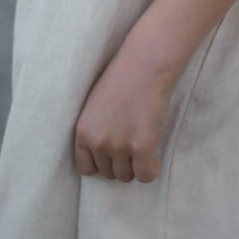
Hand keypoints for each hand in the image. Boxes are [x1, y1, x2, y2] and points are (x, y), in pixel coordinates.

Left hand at [73, 35, 175, 183]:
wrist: (146, 62)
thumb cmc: (123, 76)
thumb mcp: (95, 103)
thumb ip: (95, 129)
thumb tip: (103, 154)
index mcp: (83, 131)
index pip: (85, 168)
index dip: (100, 165)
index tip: (112, 158)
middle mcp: (98, 142)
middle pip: (108, 173)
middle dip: (120, 163)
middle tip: (132, 146)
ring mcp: (119, 146)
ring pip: (126, 176)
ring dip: (135, 166)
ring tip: (143, 149)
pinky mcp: (142, 147)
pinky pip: (145, 176)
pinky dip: (151, 172)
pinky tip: (154, 161)